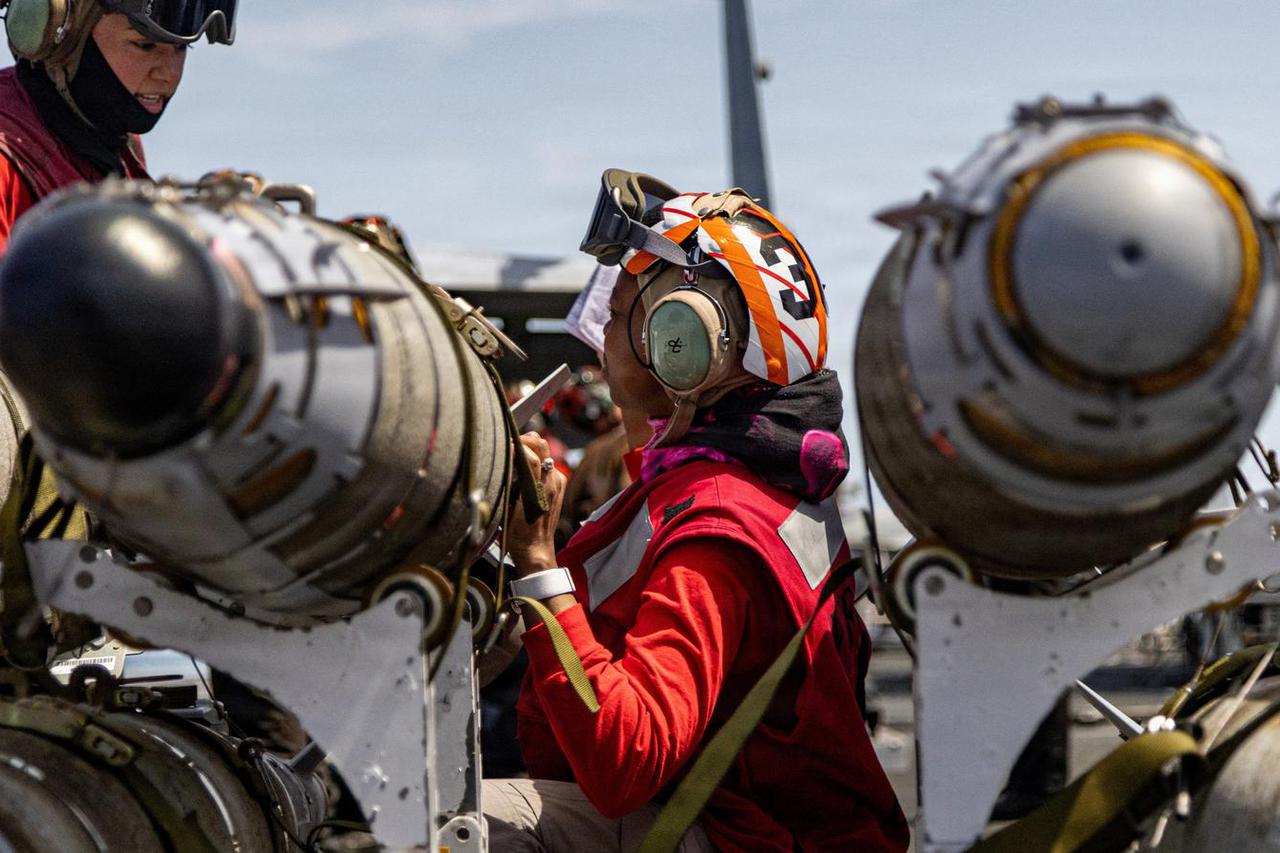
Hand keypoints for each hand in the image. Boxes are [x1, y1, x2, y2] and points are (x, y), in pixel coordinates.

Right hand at [506, 432, 565, 575]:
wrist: (536, 550)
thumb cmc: (519, 533)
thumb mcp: (508, 505)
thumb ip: (510, 479)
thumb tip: (507, 455)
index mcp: (542, 485)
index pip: (531, 452)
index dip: (515, 445)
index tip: (503, 446)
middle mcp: (554, 480)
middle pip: (541, 445)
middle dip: (524, 441)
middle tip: (509, 446)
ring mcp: (558, 481)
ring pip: (545, 451)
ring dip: (530, 448)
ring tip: (514, 455)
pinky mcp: (559, 484)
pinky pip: (547, 463)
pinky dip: (535, 459)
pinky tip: (523, 467)